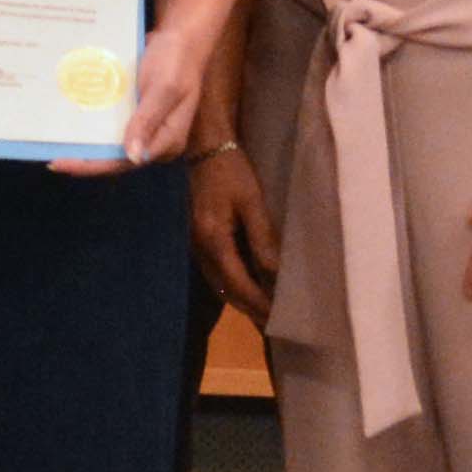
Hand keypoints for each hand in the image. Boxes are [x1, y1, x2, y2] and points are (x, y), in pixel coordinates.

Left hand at [60, 11, 220, 179]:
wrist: (182, 36)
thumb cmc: (177, 60)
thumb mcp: (163, 89)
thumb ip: (147, 121)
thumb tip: (133, 157)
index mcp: (168, 141)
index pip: (125, 162)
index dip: (93, 165)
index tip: (64, 163)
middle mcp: (156, 141)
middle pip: (116, 158)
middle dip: (85, 159)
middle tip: (52, 159)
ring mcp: (147, 128)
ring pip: (112, 144)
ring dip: (87, 145)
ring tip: (56, 146)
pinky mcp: (137, 115)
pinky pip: (113, 127)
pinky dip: (93, 127)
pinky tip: (71, 124)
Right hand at [189, 140, 279, 320]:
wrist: (201, 146)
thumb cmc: (230, 170)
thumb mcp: (252, 202)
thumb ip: (263, 239)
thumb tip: (277, 275)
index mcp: (213, 240)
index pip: (238, 285)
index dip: (259, 304)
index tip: (278, 319)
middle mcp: (198, 249)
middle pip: (225, 290)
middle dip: (250, 309)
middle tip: (273, 325)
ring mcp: (193, 244)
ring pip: (218, 283)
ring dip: (241, 299)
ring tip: (263, 312)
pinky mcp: (195, 238)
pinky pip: (215, 270)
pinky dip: (232, 283)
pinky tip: (246, 285)